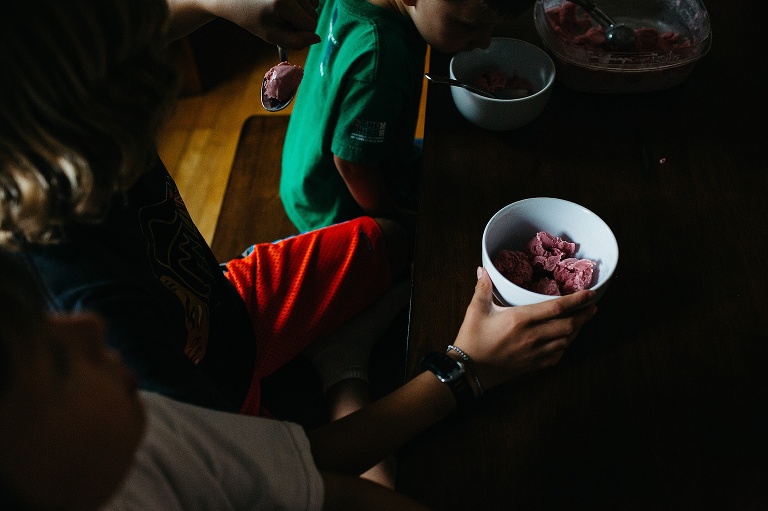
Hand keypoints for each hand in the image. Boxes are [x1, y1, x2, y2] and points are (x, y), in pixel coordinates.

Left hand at [214, 0, 320, 48]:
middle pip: (313, 14)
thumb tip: (317, 39)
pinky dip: (301, 2)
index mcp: (284, 4)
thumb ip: (296, 42)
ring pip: (314, 4)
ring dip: (301, 11)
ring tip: (282, 10)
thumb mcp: (271, 36)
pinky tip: (286, 3)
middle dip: (300, 21)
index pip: (311, 25)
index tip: (284, 29)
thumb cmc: (253, 18)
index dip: (300, 32)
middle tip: (280, 19)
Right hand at [453, 267, 597, 389]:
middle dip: (585, 315)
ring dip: (578, 330)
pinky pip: (558, 356)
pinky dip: (566, 346)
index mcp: (520, 319)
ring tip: (583, 321)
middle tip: (593, 307)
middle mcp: (533, 336)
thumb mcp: (476, 310)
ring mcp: (535, 353)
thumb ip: (483, 288)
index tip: (590, 293)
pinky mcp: (533, 365)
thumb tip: (483, 269)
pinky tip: (566, 341)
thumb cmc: (472, 339)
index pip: (557, 307)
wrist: (469, 370)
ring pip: (566, 341)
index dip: (577, 299)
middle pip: (569, 325)